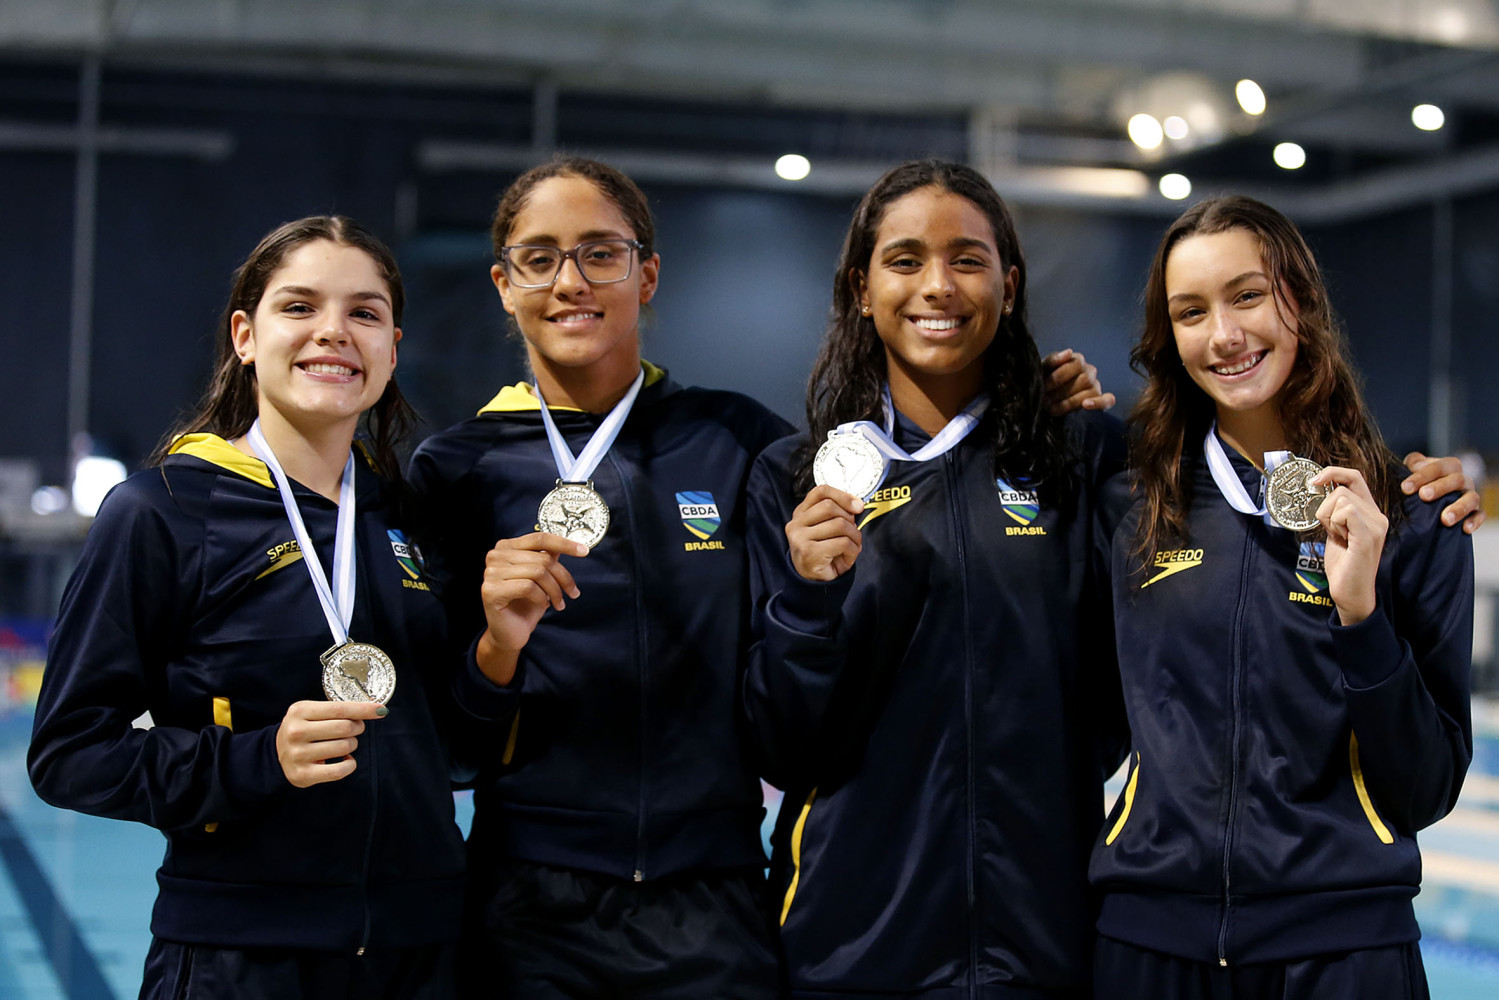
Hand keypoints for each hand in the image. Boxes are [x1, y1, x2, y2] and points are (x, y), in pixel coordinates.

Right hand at [276, 700, 385, 786]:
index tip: (381, 710)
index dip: (363, 709)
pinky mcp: (303, 775)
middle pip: (345, 728)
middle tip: (354, 729)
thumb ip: (337, 710)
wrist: (276, 753)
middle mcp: (296, 732)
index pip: (339, 709)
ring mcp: (298, 755)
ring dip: (352, 744)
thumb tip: (375, 710)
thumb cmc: (303, 728)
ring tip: (343, 744)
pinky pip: (339, 771)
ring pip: (344, 747)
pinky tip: (345, 759)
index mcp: (299, 711)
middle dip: (357, 727)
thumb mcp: (311, 712)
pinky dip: (349, 764)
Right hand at [475, 533, 587, 684]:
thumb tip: (567, 544)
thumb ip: (547, 558)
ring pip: (538, 572)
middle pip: (542, 558)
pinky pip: (528, 587)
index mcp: (506, 547)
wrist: (509, 634)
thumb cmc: (525, 606)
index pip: (540, 538)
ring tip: (559, 603)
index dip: (564, 543)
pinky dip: (542, 597)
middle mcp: (496, 556)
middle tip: (573, 593)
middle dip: (564, 578)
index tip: (584, 551)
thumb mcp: (541, 578)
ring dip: (555, 591)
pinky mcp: (491, 591)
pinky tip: (543, 605)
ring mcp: (491, 573)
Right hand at [786, 485, 863, 581]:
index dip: (842, 495)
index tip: (857, 505)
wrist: (814, 583)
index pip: (821, 492)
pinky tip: (848, 557)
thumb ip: (838, 513)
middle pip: (830, 506)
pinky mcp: (809, 552)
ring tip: (853, 546)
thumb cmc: (824, 554)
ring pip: (839, 524)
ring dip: (854, 536)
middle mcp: (796, 524)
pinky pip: (842, 543)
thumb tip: (856, 504)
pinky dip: (852, 550)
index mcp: (800, 514)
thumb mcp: (829, 529)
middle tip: (853, 532)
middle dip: (850, 519)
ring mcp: (800, 538)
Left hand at [1043, 349, 1115, 415]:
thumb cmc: (1044, 380)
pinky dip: (1098, 403)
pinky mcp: (1101, 400)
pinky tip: (1086, 405)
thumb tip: (1069, 352)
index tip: (1044, 386)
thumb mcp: (1044, 369)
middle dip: (1062, 392)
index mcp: (1078, 360)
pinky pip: (1107, 400)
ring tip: (1052, 408)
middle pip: (1084, 380)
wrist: (1044, 397)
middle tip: (1045, 400)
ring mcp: (1096, 385)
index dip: (1060, 376)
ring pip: (1092, 392)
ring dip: (1070, 402)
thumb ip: (1053, 360)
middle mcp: (1090, 371)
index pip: (1077, 364)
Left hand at [1311, 467, 1388, 625]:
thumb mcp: (1336, 531)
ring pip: (1341, 499)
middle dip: (1325, 507)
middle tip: (1331, 530)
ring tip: (1338, 537)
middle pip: (1343, 489)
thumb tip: (1321, 489)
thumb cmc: (1343, 564)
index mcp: (1371, 512)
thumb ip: (1335, 511)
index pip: (1355, 477)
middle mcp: (1378, 516)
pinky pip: (1346, 512)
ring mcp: (1376, 525)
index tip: (1315, 481)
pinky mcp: (1368, 536)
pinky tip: (1341, 539)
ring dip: (1328, 518)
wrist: (1350, 592)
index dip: (1334, 473)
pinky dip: (1334, 523)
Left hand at [1402, 451, 1483, 532]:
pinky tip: (1465, 529)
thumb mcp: (1413, 470)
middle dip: (1440, 487)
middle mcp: (1463, 480)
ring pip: (1471, 498)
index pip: (1439, 467)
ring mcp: (1470, 496)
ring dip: (1459, 508)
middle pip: (1457, 480)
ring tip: (1445, 519)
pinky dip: (1475, 521)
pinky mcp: (1475, 512)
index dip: (1422, 475)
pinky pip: (1480, 515)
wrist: (1428, 500)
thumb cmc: (1419, 483)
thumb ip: (1413, 463)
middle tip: (1424, 496)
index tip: (1405, 487)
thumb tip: (1414, 465)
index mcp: (1449, 467)